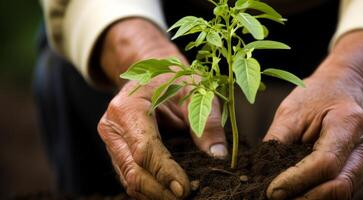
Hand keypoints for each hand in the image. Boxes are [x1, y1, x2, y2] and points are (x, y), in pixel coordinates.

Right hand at [96, 18, 226, 198]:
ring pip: (129, 180)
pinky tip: (171, 190)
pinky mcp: (117, 153)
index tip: (185, 188)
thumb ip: (206, 120)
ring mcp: (111, 143)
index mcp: (127, 107)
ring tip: (182, 196)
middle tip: (187, 196)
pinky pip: (130, 178)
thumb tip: (217, 154)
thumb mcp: (196, 90)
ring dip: (155, 194)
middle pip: (132, 171)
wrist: (151, 72)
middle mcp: (112, 127)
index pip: (144, 149)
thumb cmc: (174, 77)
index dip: (164, 172)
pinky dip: (150, 189)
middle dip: (160, 190)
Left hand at [264, 31, 362, 198]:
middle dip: (305, 199)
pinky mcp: (362, 170)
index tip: (271, 190)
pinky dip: (319, 196)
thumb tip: (260, 173)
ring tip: (284, 198)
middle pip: (339, 186)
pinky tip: (298, 194)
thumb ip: (277, 140)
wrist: (347, 86)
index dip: (297, 181)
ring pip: (343, 194)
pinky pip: (342, 191)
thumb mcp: (292, 110)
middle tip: (275, 198)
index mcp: (349, 122)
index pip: (325, 162)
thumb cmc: (317, 95)